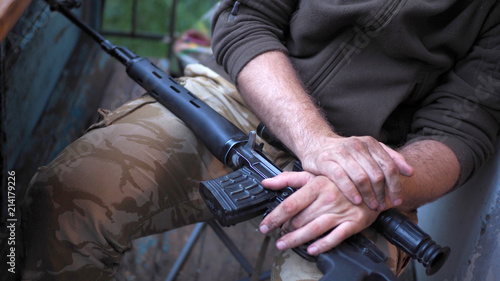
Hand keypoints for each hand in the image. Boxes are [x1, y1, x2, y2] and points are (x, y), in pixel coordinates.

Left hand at [259, 171, 380, 255]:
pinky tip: (311, 249)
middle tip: (277, 235)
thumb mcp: (313, 175)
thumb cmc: (338, 181)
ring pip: (314, 229)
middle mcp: (328, 198)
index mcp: (317, 185)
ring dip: (296, 240)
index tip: (264, 225)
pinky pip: (335, 237)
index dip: (275, 217)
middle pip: (300, 219)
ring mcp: (341, 211)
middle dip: (285, 230)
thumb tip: (266, 182)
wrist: (371, 185)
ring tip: (284, 244)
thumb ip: (288, 178)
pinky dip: (322, 245)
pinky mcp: (353, 223)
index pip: (290, 204)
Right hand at [300, 135, 413, 209]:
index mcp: (370, 143)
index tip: (397, 200)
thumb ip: (390, 158)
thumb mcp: (368, 151)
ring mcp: (341, 153)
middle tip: (382, 206)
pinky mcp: (326, 161)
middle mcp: (357, 145)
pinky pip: (341, 178)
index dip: (396, 185)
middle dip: (382, 193)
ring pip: (361, 177)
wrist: (315, 143)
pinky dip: (351, 191)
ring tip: (371, 206)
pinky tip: (356, 201)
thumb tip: (410, 172)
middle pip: (377, 174)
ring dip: (368, 195)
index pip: (389, 166)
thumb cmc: (344, 152)